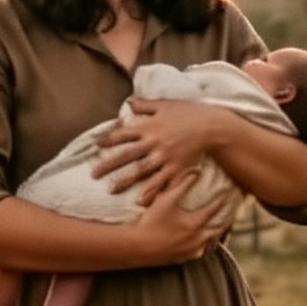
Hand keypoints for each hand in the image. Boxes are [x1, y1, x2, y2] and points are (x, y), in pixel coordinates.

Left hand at [91, 99, 227, 205]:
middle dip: (109, 164)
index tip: (95, 146)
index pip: (124, 134)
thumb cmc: (188, 112)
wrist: (212, 126)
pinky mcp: (177, 169)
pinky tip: (141, 202)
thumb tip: (128, 103)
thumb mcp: (165, 104)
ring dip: (125, 181)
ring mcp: (166, 158)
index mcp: (149, 127)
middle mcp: (154, 143)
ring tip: (111, 190)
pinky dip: (152, 192)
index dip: (109, 140)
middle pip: (128, 155)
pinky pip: (162, 182)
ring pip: (141, 171)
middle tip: (93, 174)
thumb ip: (145, 105)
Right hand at [119, 167, 225, 265]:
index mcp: (196, 223)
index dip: (221, 199)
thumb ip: (183, 183)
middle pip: (217, 229)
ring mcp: (190, 251)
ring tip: (212, 229)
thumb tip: (196, 171)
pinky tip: (196, 244)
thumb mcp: (167, 199)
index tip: (227, 192)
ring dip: (211, 235)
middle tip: (228, 214)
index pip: (215, 209)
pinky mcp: (181, 259)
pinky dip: (199, 246)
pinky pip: (196, 253)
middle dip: (223, 220)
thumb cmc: (152, 221)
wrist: (138, 247)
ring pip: (207, 243)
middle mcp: (197, 239)